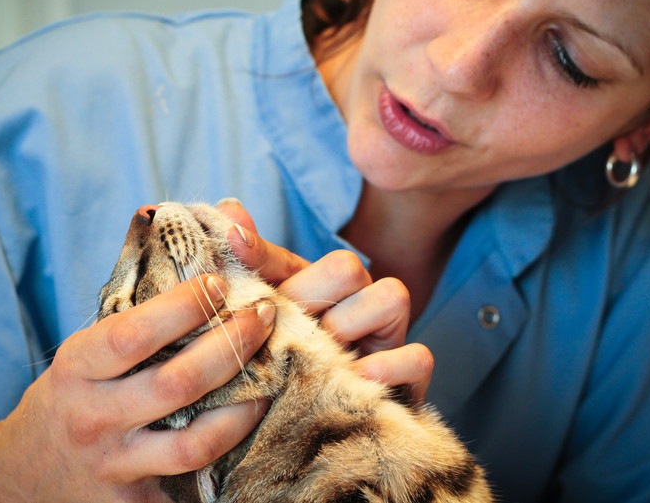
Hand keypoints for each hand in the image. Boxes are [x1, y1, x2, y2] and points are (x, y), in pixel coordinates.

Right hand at [0, 276, 274, 502]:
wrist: (26, 474)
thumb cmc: (72, 396)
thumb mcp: (85, 350)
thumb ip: (138, 316)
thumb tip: (207, 261)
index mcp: (77, 370)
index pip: (134, 335)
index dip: (183, 307)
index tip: (219, 283)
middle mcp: (94, 418)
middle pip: (178, 383)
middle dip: (232, 344)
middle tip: (264, 315)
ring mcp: (116, 467)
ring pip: (196, 442)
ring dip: (246, 404)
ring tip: (272, 373)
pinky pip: (197, 478)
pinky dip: (232, 449)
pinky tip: (254, 420)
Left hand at [218, 199, 433, 404]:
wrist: (311, 440)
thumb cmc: (285, 378)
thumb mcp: (259, 331)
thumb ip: (249, 274)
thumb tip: (229, 208)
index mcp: (312, 291)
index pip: (288, 259)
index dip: (259, 251)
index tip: (231, 242)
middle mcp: (353, 304)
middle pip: (347, 266)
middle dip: (312, 296)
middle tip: (286, 331)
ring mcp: (386, 338)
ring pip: (392, 295)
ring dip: (351, 327)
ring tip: (325, 357)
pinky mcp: (410, 378)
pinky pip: (419, 357)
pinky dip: (388, 367)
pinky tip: (356, 381)